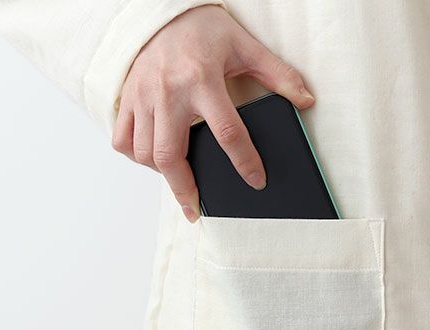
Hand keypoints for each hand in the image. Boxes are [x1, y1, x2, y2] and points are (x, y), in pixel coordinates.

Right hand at [112, 4, 314, 221]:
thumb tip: (306, 100)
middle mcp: (169, 92)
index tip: (256, 181)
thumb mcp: (245, 45)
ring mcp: (144, 97)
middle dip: (185, 189)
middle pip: (171, 155)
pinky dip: (137, 156)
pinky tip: (154, 160)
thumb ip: (277, 74)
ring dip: (163, 174)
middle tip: (196, 209)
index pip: (227, 133)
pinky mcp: (128, 98)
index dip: (244, 162)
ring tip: (180, 182)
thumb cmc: (203, 28)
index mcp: (202, 80)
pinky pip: (123, 139)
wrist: (162, 9)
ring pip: (146, 152)